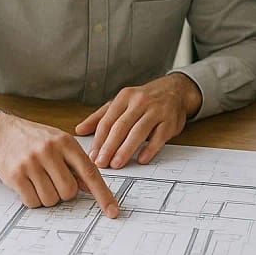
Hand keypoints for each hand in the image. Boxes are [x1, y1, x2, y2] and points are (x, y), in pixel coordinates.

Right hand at [0, 112, 119, 216]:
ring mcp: (31, 163)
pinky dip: (33, 199)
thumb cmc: (36, 139)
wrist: (2, 132)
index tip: (112, 211)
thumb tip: (90, 188)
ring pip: (51, 199)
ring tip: (40, 180)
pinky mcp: (15, 175)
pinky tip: (28, 185)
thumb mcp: (60, 143)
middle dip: (64, 192)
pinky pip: (32, 202)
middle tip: (54, 181)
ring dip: (48, 197)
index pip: (89, 172)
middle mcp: (49, 151)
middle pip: (69, 191)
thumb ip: (76, 163)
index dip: (103, 194)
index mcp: (66, 142)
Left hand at [76, 73, 201, 168]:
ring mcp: (156, 111)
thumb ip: (100, 116)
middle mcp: (140, 102)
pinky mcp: (170, 121)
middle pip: (121, 126)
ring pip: (138, 131)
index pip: (108, 120)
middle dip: (109, 146)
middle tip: (101, 163)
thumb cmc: (145, 99)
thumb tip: (79, 130)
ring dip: (126, 149)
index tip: (92, 156)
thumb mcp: (121, 102)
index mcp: (124, 97)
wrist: (176, 90)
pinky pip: (159, 137)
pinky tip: (141, 159)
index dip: (99, 140)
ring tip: (116, 164)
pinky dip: (150, 149)